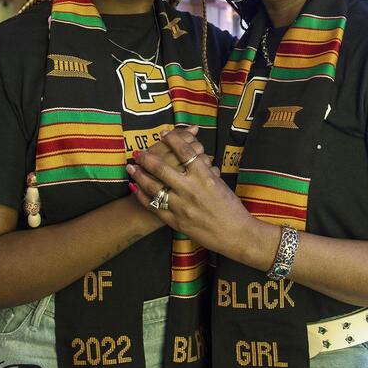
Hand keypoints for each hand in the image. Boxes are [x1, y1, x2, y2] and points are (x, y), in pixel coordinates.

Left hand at [126, 130, 253, 256]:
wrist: (236, 234)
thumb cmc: (231, 207)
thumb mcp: (220, 183)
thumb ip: (204, 170)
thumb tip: (191, 156)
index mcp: (205, 177)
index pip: (185, 152)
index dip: (172, 140)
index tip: (163, 133)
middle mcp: (191, 190)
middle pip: (163, 168)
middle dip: (147, 158)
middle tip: (139, 152)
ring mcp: (182, 207)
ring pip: (154, 188)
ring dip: (140, 176)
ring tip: (131, 168)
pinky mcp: (177, 222)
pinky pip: (155, 207)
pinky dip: (143, 197)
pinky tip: (136, 189)